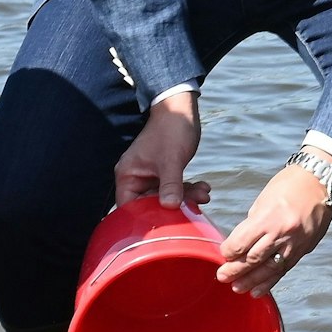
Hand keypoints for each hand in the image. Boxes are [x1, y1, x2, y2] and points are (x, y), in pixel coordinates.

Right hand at [114, 91, 209, 207]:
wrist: (181, 108)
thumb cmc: (171, 130)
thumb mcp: (171, 159)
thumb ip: (170, 184)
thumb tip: (170, 207)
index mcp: (128, 175)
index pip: (129, 208)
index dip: (145, 218)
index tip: (166, 224)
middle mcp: (135, 178)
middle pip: (150, 206)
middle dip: (174, 207)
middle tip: (195, 204)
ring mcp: (150, 176)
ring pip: (166, 199)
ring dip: (186, 198)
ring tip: (204, 193)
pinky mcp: (164, 173)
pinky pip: (174, 189)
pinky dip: (188, 190)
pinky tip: (203, 188)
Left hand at [217, 162, 331, 297]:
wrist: (321, 182)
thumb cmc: (290, 185)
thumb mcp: (264, 200)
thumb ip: (253, 224)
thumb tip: (241, 243)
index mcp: (268, 218)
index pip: (241, 243)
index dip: (228, 252)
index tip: (223, 254)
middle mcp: (281, 234)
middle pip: (253, 259)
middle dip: (235, 270)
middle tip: (222, 277)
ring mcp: (294, 244)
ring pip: (268, 269)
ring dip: (251, 281)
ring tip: (238, 288)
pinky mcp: (304, 250)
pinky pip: (284, 270)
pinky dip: (270, 282)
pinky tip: (258, 290)